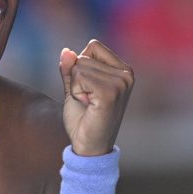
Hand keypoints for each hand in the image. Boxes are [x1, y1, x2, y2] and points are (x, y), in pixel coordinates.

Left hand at [59, 40, 133, 155]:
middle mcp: (127, 74)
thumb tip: (66, 51)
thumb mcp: (74, 88)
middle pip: (83, 57)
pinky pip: (79, 77)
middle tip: (88, 101)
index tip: (88, 89)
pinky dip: (76, 92)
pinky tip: (88, 106)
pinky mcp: (111, 93)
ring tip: (89, 104)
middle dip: (76, 80)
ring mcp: (121, 83)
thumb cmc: (83, 119)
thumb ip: (70, 69)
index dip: (80, 66)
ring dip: (76, 88)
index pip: (93, 46)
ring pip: (79, 68)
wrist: (88, 147)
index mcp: (123, 70)